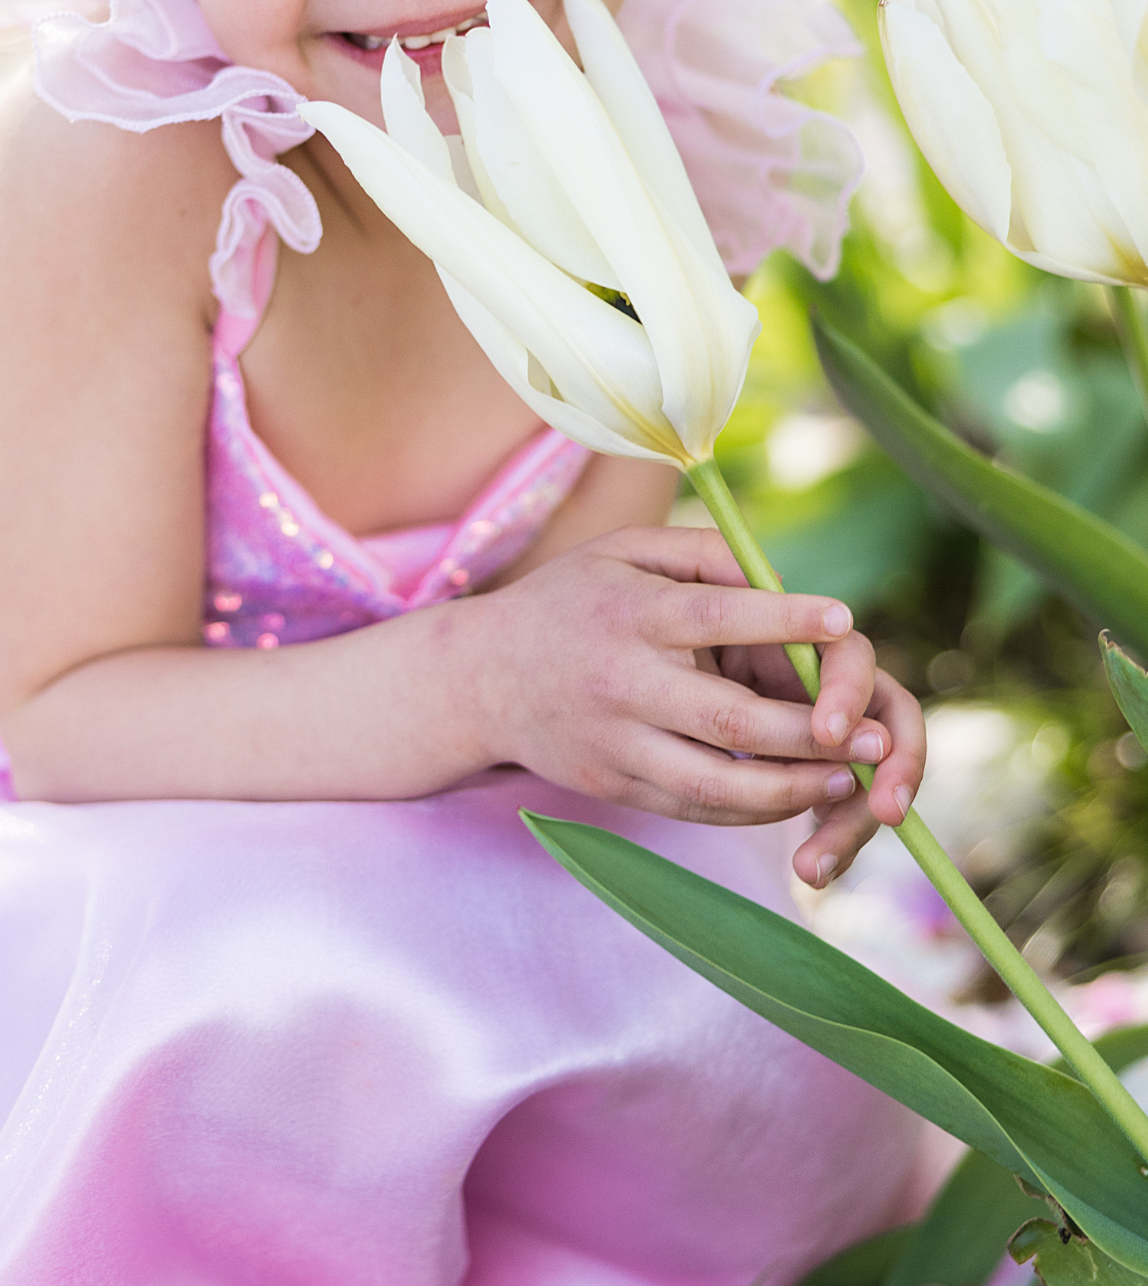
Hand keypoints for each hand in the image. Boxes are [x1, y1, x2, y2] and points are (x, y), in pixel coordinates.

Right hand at [468, 527, 925, 881]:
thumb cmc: (571, 600)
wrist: (482, 677)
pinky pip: (694, 807)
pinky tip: (794, 795)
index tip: (844, 619)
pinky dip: (751, 808)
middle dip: (813, 734)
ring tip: (846, 780)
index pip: (716, 615)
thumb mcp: (623, 551)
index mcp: (631, 613)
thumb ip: (701, 555)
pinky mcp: (614, 785)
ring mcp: (616, 743)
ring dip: (793, 788)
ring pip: (718, 782)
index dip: (784, 619)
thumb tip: (779, 578)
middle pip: (732, 719)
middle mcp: (623, 681)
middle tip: (877, 737)